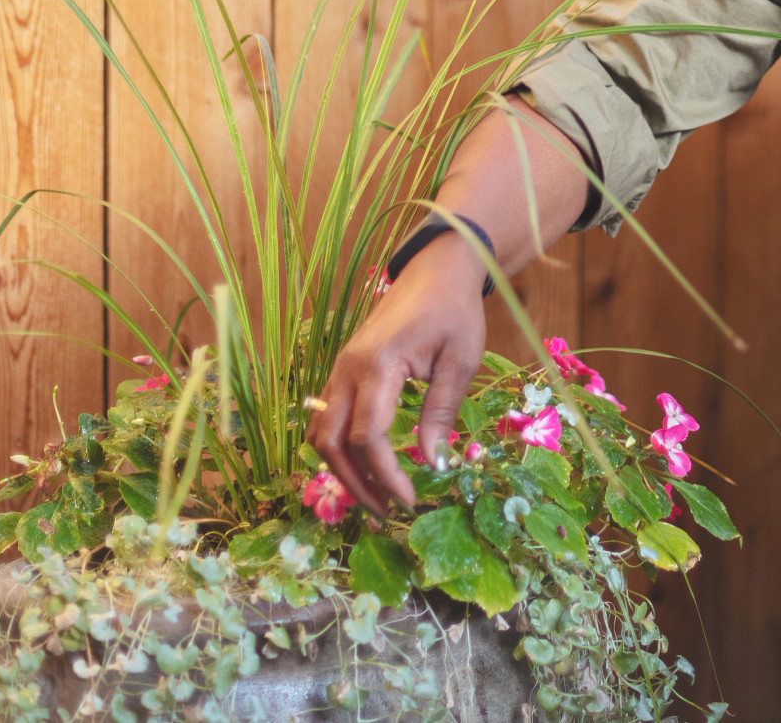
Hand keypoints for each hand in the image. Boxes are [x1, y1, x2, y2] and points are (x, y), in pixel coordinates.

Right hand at [309, 237, 487, 518]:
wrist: (436, 269)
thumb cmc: (454, 310)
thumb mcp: (460, 360)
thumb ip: (441, 411)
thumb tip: (432, 464)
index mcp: (376, 365)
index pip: (367, 437)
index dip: (386, 475)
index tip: (411, 501)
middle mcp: (346, 370)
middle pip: (330, 442)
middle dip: (356, 483)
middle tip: (387, 512)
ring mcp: (339, 369)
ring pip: (320, 433)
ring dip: (342, 469)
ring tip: (376, 496)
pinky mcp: (342, 371)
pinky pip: (326, 417)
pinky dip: (338, 448)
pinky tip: (366, 465)